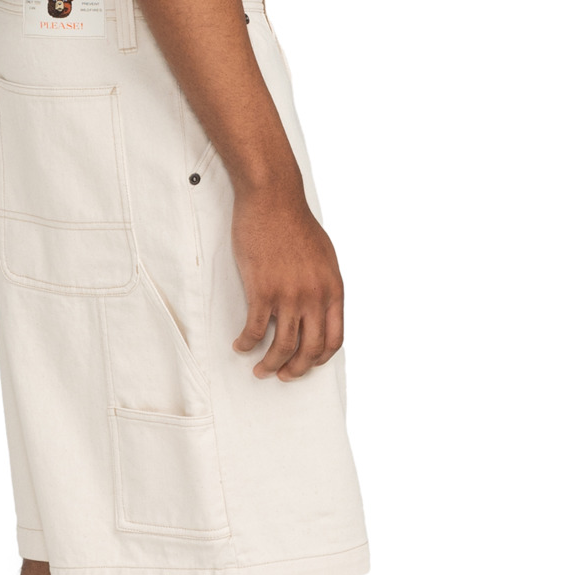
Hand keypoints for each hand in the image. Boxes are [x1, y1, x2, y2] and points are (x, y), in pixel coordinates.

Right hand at [231, 177, 344, 380]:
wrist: (273, 199)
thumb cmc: (295, 224)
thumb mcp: (324, 257)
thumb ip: (324, 286)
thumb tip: (319, 310)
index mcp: (333, 289)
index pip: (334, 339)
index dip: (319, 359)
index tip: (306, 364)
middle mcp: (314, 296)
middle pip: (309, 350)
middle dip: (295, 370)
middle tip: (282, 375)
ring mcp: (289, 295)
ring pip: (282, 347)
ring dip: (270, 365)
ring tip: (260, 369)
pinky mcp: (263, 291)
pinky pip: (255, 330)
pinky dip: (247, 343)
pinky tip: (241, 345)